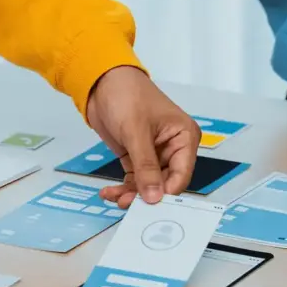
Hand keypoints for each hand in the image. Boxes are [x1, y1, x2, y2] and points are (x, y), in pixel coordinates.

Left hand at [86, 66, 200, 207]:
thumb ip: (146, 167)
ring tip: (114, 198)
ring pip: (149, 184)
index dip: (167, 192)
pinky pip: (135, 179)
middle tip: (127, 205)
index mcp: (184, 137)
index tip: (150, 205)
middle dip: (146, 195)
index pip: (181, 174)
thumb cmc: (127, 95)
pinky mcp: (138, 157)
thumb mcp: (136, 132)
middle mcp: (174, 148)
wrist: (101, 82)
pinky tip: (110, 192)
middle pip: (165, 183)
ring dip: (132, 194)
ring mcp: (156, 154)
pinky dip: (123, 187)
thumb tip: (155, 197)